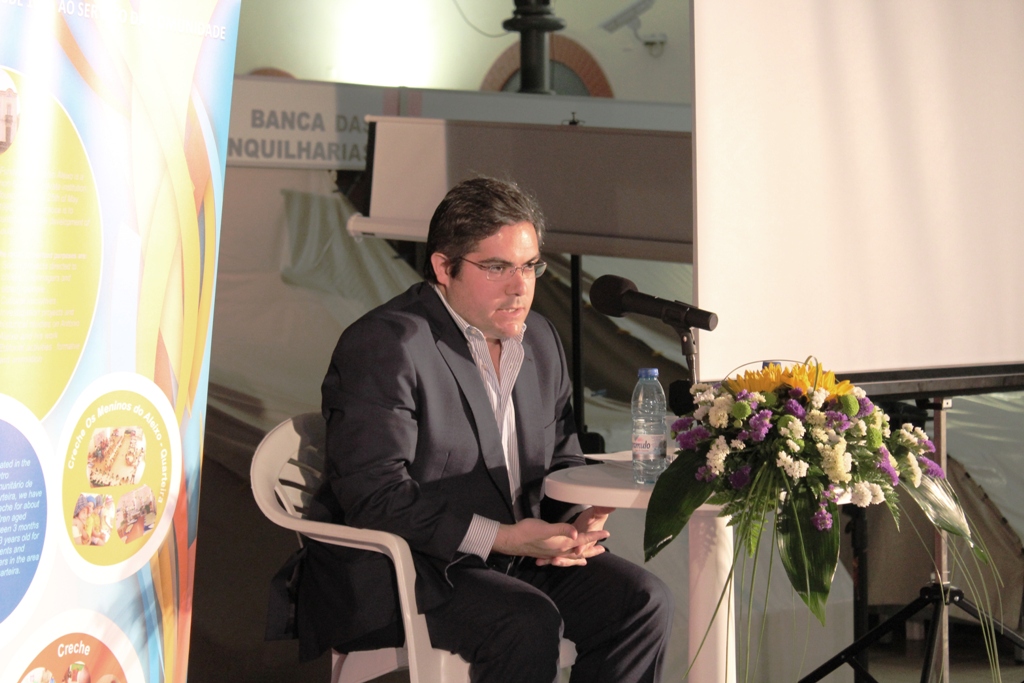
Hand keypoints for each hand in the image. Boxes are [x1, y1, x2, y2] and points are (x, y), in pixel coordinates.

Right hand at [493, 518, 609, 566]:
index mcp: (561, 544)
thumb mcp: (545, 528)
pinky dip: (567, 558)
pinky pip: (561, 557)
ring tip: (587, 557)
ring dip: (580, 555)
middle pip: (579, 551)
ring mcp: (551, 553)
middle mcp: (558, 550)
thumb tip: (576, 533)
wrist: (511, 540)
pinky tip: (564, 558)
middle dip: (591, 550)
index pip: (582, 540)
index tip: (607, 534)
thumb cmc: (527, 532)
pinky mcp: (545, 552)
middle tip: (603, 549)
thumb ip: (561, 530)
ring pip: (570, 556)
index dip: (594, 536)